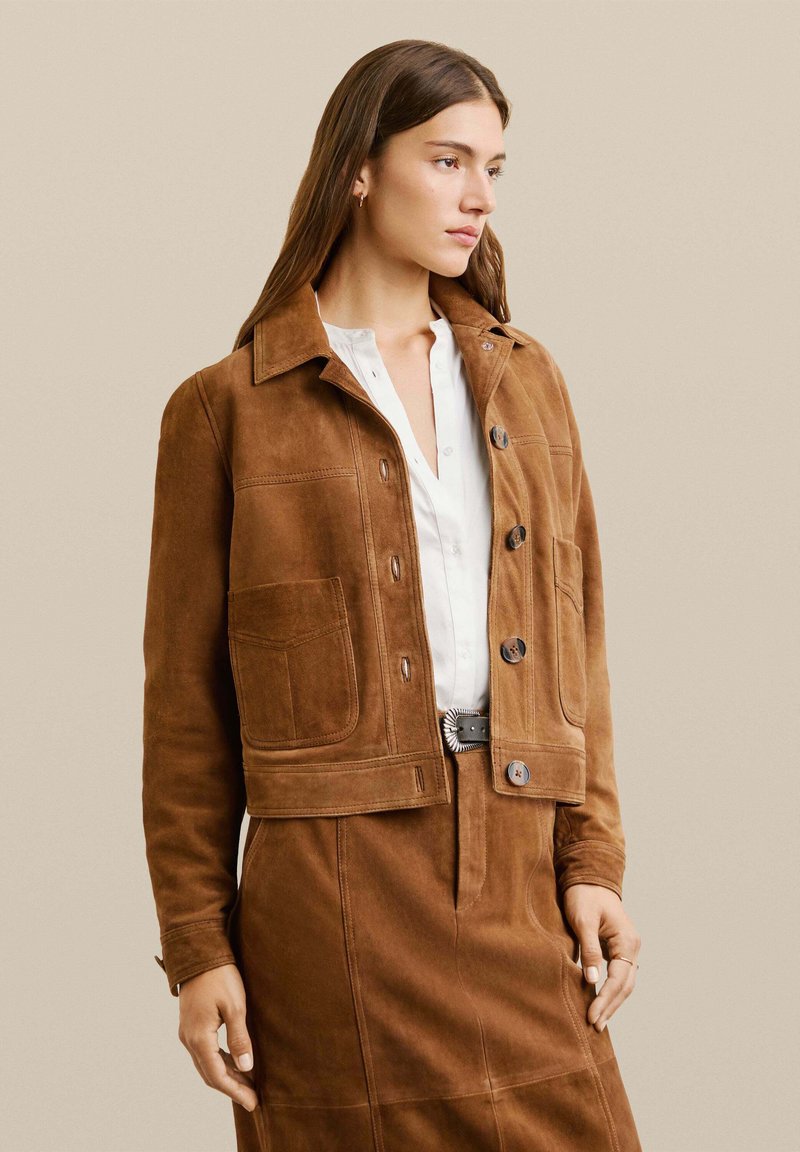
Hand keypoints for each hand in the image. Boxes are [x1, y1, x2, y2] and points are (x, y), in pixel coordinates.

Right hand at [177, 963, 258, 1111]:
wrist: (200, 953)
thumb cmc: (220, 977)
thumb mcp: (235, 1007)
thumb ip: (240, 1039)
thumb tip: (246, 1068)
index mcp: (199, 1037)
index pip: (217, 1075)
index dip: (235, 1091)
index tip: (253, 1102)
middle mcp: (189, 1039)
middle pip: (210, 1073)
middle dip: (232, 1088)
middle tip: (253, 1099)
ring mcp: (188, 1033)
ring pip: (207, 1064)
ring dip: (227, 1075)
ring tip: (248, 1084)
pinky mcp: (192, 1025)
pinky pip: (205, 1052)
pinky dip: (221, 1061)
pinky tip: (236, 1063)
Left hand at [562, 883, 640, 1031]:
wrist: (588, 878)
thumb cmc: (584, 896)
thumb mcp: (583, 920)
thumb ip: (589, 949)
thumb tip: (591, 980)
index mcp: (627, 940)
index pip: (618, 979)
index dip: (605, 999)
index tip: (591, 1016)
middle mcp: (632, 946)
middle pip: (625, 985)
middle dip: (610, 1006)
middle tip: (594, 1026)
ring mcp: (628, 948)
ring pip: (624, 983)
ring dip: (612, 1002)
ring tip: (598, 1021)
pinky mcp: (619, 948)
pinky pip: (619, 975)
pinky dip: (611, 991)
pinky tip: (601, 1003)